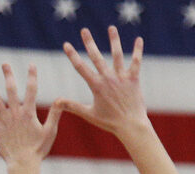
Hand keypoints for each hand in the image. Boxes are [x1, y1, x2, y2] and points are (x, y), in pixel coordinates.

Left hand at [0, 63, 62, 168]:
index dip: (32, 76)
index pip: (31, 90)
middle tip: (5, 64)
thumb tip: (61, 99)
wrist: (23, 164)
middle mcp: (15, 114)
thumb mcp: (50, 131)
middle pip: (11, 90)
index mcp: (29, 113)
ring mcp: (4, 121)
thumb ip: (55, 114)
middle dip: (8, 75)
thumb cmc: (38, 149)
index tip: (31, 64)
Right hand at [57, 26, 148, 141]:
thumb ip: (72, 106)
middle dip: (89, 42)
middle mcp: (108, 78)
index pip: (80, 67)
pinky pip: (136, 62)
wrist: (130, 125)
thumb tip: (56, 102)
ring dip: (114, 40)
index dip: (72, 55)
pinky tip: (138, 39)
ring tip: (111, 27)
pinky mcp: (133, 79)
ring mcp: (121, 77)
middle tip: (84, 30)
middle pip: (96, 57)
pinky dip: (137, 50)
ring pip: (117, 55)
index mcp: (96, 86)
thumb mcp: (88, 114)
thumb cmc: (109, 122)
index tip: (66, 44)